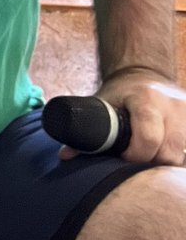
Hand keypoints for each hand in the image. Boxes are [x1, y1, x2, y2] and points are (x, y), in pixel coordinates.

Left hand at [63, 67, 185, 164]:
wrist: (144, 75)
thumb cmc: (120, 94)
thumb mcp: (101, 105)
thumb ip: (85, 131)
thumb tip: (66, 156)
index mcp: (147, 99)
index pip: (149, 138)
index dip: (136, 155)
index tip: (124, 158)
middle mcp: (173, 105)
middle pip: (169, 152)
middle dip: (151, 164)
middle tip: (135, 163)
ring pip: (183, 156)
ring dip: (166, 164)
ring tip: (149, 159)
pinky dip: (178, 159)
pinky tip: (164, 157)